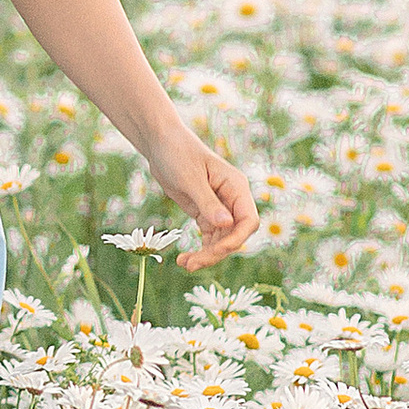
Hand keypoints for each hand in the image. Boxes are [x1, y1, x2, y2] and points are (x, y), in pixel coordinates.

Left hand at [146, 123, 259, 269]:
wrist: (160, 143)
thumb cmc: (177, 153)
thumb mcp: (190, 178)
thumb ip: (208, 203)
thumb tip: (226, 225)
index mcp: (236, 187)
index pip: (248, 220)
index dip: (236, 239)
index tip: (217, 250)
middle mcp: (232, 199)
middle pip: (234, 235)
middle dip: (216, 252)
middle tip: (191, 265)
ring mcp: (219, 208)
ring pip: (221, 240)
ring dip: (206, 254)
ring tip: (184, 264)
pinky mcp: (204, 213)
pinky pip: (209, 237)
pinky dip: (200, 249)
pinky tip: (185, 259)